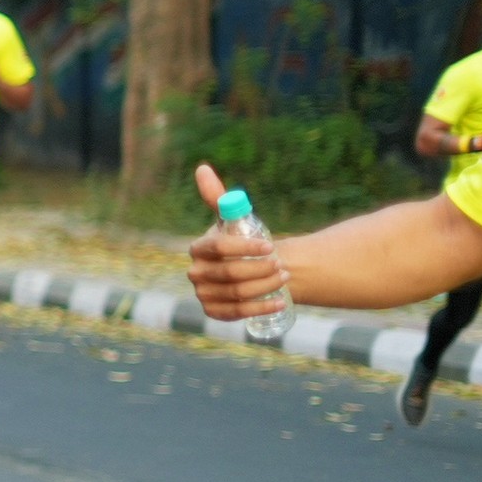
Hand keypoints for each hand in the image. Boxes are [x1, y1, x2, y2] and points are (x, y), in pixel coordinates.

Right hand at [186, 163, 290, 319]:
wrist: (251, 270)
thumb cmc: (243, 242)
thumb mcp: (234, 220)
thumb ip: (220, 197)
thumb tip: (202, 168)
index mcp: (198, 249)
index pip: (218, 248)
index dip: (244, 248)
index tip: (271, 246)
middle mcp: (196, 273)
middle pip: (229, 273)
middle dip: (259, 269)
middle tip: (281, 264)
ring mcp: (203, 294)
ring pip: (236, 293)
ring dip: (264, 287)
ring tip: (284, 278)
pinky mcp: (214, 312)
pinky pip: (236, 313)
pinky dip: (260, 308)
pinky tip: (280, 302)